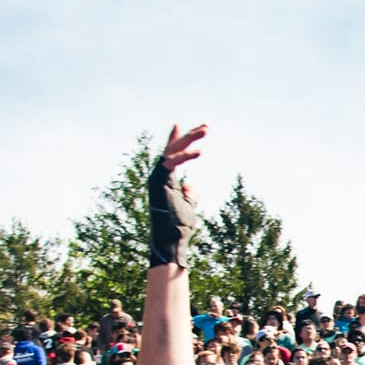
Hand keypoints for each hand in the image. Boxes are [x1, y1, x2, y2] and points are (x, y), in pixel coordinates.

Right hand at [148, 123, 207, 270]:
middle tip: (207, 127)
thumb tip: (190, 184)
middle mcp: (159, 176)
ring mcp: (158, 179)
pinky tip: (199, 152)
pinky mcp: (159, 183)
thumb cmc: (179, 226)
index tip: (178, 124)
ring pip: (171, 151)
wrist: (172, 240)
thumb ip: (189, 194)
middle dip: (189, 136)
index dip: (175, 139)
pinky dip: (185, 156)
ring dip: (189, 139)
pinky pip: (171, 163)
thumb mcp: (188, 205)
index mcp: (165, 180)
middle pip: (172, 149)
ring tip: (206, 130)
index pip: (169, 154)